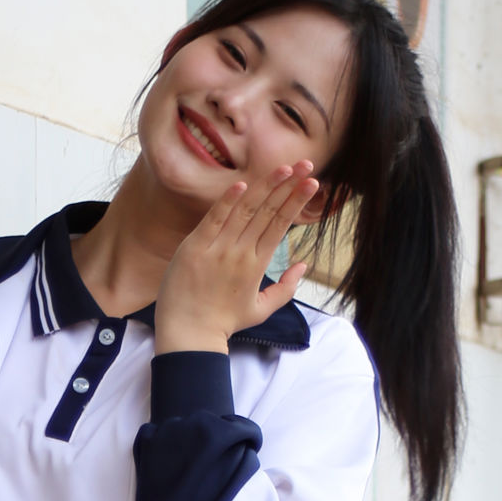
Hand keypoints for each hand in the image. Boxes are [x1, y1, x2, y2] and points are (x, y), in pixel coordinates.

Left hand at [154, 161, 319, 354]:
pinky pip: (214, 219)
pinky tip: (243, 184)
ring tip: (284, 168)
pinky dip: (227, 201)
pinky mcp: (195, 247)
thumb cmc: (223, 323)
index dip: (297, 202)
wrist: (189, 335)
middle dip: (289, 186)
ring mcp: (218, 249)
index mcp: (257, 265)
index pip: (280, 225)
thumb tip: (304, 265)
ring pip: (245, 210)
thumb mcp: (261, 310)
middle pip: (268, 212)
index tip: (312, 182)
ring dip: (266, 186)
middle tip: (307, 165)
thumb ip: (285, 288)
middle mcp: (241, 254)